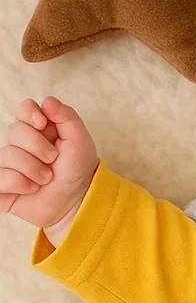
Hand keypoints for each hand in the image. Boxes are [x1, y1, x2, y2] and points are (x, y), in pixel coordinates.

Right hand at [0, 95, 99, 231]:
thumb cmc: (78, 170)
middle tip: (53, 160)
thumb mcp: (80, 140)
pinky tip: (32, 189)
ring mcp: (10, 163)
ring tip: (46, 179)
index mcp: (38, 129)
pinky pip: (0, 177)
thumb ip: (67, 117)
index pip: (23, 109)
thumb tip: (47, 101)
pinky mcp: (3, 184)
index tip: (42, 124)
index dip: (30, 114)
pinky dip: (20, 184)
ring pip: (8, 156)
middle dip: (38, 147)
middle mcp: (20, 143)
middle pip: (15, 131)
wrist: (78, 201)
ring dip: (34, 169)